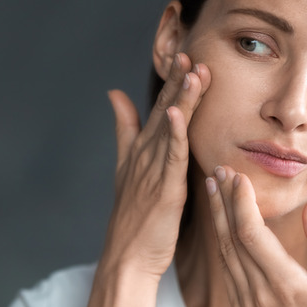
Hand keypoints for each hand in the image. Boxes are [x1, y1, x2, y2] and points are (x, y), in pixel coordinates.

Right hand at [88, 53, 210, 306]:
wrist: (127, 254)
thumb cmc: (132, 215)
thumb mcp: (126, 165)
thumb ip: (124, 128)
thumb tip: (114, 93)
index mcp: (142, 148)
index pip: (160, 108)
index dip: (172, 82)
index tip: (184, 55)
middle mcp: (146, 154)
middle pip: (165, 111)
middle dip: (177, 82)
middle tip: (188, 52)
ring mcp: (153, 170)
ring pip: (171, 128)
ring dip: (181, 99)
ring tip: (191, 71)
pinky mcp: (164, 188)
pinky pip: (171, 156)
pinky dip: (174, 133)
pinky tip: (177, 113)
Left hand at [206, 166, 306, 306]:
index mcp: (285, 284)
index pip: (251, 233)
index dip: (241, 201)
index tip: (240, 176)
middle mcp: (259, 294)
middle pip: (230, 237)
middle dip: (223, 200)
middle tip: (220, 170)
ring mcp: (246, 303)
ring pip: (223, 251)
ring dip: (216, 216)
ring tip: (213, 186)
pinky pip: (225, 266)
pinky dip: (220, 237)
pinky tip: (220, 220)